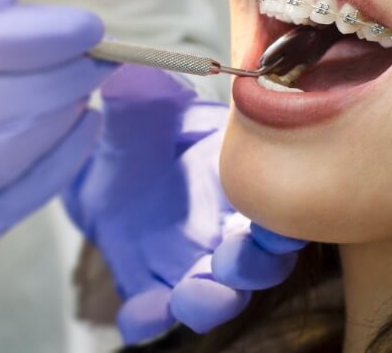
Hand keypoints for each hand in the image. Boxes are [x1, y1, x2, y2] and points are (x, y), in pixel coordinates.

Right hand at [0, 0, 113, 238]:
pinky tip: (91, 122)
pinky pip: (19, 197)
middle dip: (69, 75)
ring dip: (65, 111)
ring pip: (11, 150)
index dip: (44, 37)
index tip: (92, 27)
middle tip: (104, 57)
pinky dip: (63, 159)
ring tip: (88, 85)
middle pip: (9, 100)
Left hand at [64, 65, 305, 343]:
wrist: (104, 160)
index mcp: (235, 175)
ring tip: (191, 294)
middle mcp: (223, 223)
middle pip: (259, 259)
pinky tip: (138, 313)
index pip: (278, 201)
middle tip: (234, 258)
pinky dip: (150, 318)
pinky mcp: (149, 280)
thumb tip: (136, 73)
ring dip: (212, 300)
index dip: (288, 215)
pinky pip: (154, 312)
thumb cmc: (139, 126)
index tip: (279, 218)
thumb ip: (144, 92)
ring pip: (218, 293)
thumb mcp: (138, 104)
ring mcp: (188, 256)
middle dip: (254, 265)